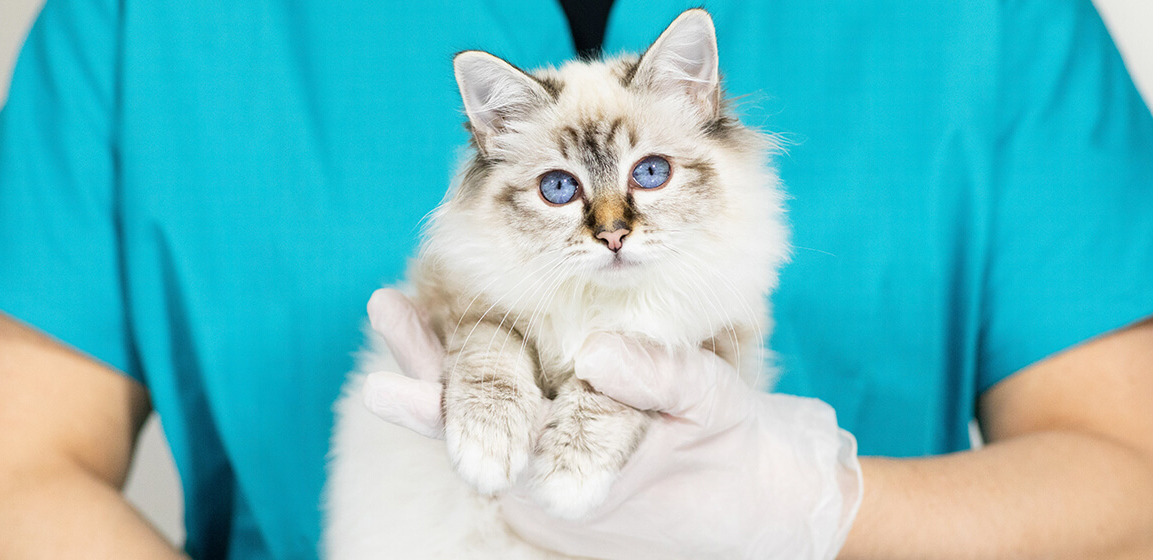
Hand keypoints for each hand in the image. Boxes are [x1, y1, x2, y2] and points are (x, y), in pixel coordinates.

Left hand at [361, 289, 862, 558]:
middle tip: (386, 305)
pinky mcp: (560, 480)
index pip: (488, 447)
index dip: (434, 410)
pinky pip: (514, 426)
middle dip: (425, 371)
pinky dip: (483, 382)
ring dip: (444, 371)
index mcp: (573, 489)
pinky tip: (457, 331)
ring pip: (487, 427)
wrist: (772, 508)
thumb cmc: (744, 456)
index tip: (380, 383)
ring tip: (398, 308)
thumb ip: (657, 379)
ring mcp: (549, 495)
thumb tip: (596, 350)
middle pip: (472, 434)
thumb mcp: (711, 407)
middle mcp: (546, 501)